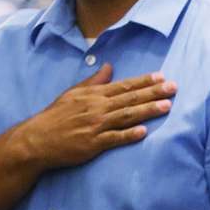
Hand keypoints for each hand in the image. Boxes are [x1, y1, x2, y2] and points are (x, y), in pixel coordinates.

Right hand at [10, 65, 175, 171]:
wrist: (36, 140)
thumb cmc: (56, 116)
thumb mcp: (73, 93)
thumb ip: (94, 80)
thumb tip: (109, 65)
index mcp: (93, 95)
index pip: (124, 86)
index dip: (144, 81)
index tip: (162, 76)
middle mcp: (96, 108)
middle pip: (130, 99)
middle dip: (154, 92)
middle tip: (174, 87)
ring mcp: (95, 126)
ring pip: (126, 116)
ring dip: (148, 111)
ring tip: (167, 106)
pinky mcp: (92, 144)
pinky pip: (113, 139)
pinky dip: (129, 135)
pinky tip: (144, 132)